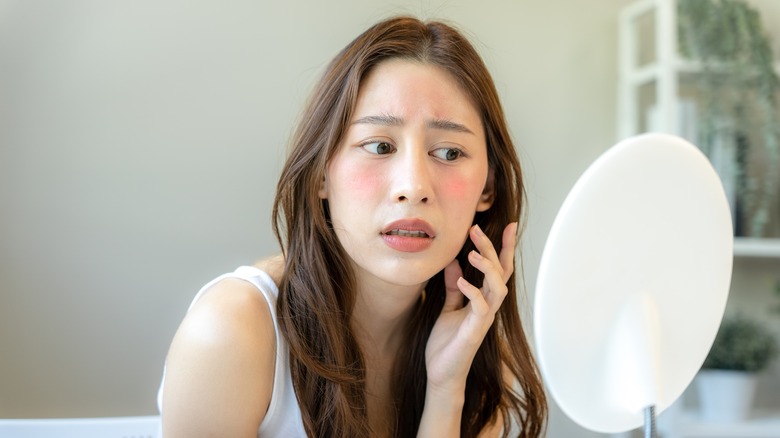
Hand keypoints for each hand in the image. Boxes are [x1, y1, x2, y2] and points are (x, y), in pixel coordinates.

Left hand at [424, 222, 516, 395]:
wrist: (441, 374)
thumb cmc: (446, 343)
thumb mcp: (448, 308)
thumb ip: (454, 287)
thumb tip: (454, 262)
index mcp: (483, 299)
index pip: (499, 269)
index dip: (504, 248)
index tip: (509, 225)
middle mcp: (488, 307)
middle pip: (500, 272)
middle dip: (492, 248)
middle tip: (475, 228)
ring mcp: (483, 319)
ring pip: (498, 288)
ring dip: (486, 267)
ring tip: (471, 252)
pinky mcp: (474, 331)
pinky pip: (481, 307)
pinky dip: (472, 291)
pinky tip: (460, 279)